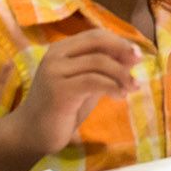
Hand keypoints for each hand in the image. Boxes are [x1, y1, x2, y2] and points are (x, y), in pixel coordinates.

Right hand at [9, 28, 140, 156]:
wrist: (31, 134)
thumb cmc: (60, 110)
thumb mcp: (86, 86)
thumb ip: (104, 71)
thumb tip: (132, 57)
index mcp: (61, 50)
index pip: (95, 35)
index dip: (119, 41)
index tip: (137, 53)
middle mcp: (56, 56)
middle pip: (97, 42)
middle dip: (122, 50)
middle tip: (140, 62)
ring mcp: (55, 72)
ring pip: (99, 62)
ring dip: (122, 74)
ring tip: (132, 87)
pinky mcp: (59, 90)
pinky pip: (94, 81)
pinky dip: (113, 86)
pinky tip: (120, 95)